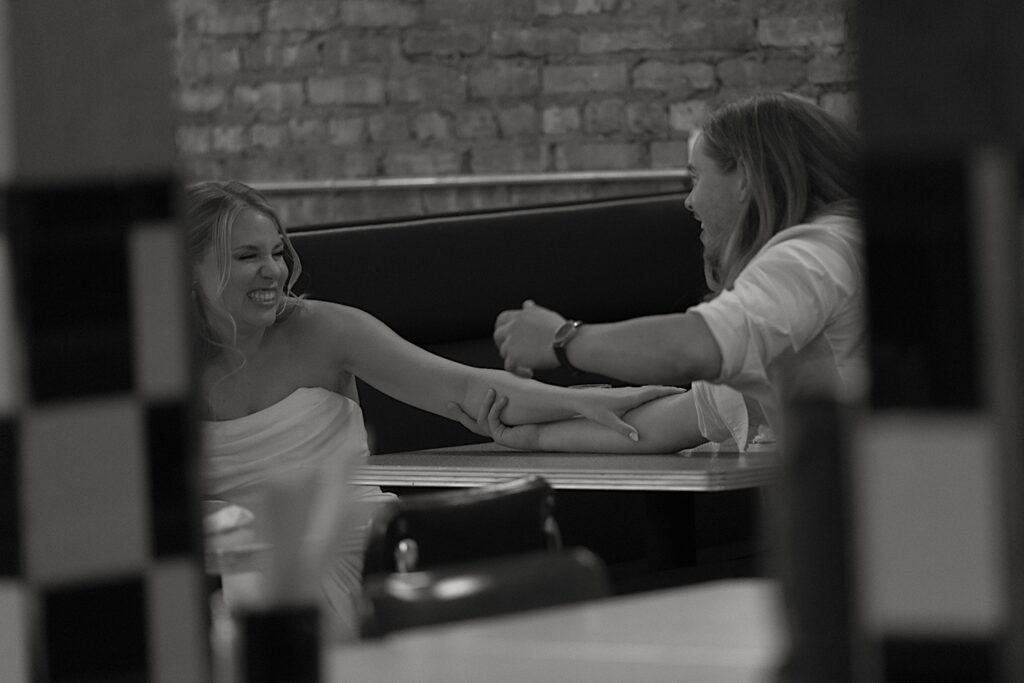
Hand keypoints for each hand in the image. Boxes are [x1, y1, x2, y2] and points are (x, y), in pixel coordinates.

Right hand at [446, 389, 540, 449]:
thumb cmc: (539, 416)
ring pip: (480, 420)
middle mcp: (494, 431)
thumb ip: (512, 391)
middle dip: (459, 414)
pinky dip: (495, 409)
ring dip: (484, 404)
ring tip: (492, 391)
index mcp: (496, 424)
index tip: (453, 400)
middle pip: (470, 424)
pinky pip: (491, 421)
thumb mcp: (521, 401)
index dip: (464, 410)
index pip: (475, 418)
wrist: (549, 429)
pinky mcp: (501, 437)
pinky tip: (503, 400)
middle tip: (449, 404)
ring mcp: (497, 435)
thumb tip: (514, 374)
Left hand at [493, 300, 564, 375]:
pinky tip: (529, 372)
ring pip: (503, 352)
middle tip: (513, 351)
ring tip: (527, 364)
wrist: (565, 343)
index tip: (506, 334)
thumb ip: (533, 310)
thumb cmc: (561, 330)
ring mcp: (511, 342)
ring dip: (513, 358)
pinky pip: (509, 366)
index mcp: (519, 316)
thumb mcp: (545, 314)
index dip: (502, 327)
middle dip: (503, 344)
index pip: (502, 319)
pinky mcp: (514, 357)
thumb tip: (527, 304)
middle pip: (497, 336)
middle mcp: (512, 327)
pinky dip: (518, 371)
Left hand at [570, 385, 686, 440]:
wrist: (580, 399)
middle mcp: (630, 392)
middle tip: (682, 393)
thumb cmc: (593, 409)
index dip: (669, 390)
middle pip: (653, 389)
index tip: (682, 391)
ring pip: (647, 389)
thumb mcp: (609, 421)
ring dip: (659, 390)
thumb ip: (624, 429)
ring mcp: (625, 391)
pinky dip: (650, 392)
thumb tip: (637, 438)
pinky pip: (640, 391)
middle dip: (668, 390)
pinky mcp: (621, 393)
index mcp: (630, 397)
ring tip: (671, 395)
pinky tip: (651, 397)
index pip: (654, 391)